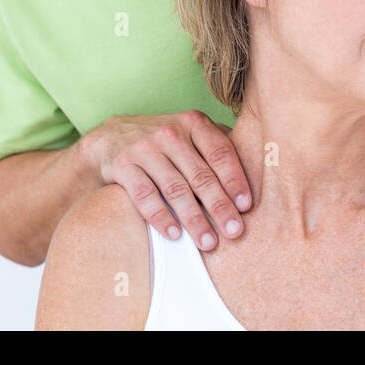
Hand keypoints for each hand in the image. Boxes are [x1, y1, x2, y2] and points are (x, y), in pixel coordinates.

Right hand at [83, 110, 251, 250]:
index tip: (246, 206)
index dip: (235, 180)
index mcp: (193, 123)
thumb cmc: (161, 142)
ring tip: (208, 242)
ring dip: (194, 219)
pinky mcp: (123, 165)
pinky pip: (145, 195)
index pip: (220, 152)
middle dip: (220, 206)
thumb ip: (216, 145)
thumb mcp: (188, 133)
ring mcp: (144, 148)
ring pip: (175, 188)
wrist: (109, 139)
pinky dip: (160, 217)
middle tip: (234, 231)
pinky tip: (174, 234)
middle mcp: (170, 132)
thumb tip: (255, 169)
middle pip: (201, 175)